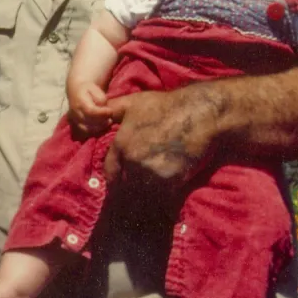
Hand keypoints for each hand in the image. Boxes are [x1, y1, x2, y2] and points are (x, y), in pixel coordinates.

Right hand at [67, 81, 115, 136]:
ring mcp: (74, 119)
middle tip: (111, 119)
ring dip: (99, 128)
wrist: (75, 90)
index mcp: (79, 101)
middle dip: (102, 122)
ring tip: (108, 123)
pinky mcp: (75, 124)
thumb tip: (103, 107)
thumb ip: (100, 98)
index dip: (102, 113)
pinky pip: (85, 132)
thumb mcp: (96, 89)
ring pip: (86, 129)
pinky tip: (102, 127)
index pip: (91, 111)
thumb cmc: (88, 89)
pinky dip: (94, 131)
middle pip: (89, 122)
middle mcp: (74, 112)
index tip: (111, 111)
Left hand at [102, 85, 218, 190]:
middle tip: (141, 182)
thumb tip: (97, 115)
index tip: (121, 180)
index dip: (116, 177)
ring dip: (148, 190)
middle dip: (132, 184)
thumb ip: (111, 110)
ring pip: (144, 191)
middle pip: (126, 184)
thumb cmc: (166, 105)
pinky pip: (162, 195)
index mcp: (121, 145)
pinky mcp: (171, 181)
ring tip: (155, 185)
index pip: (110, 173)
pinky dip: (165, 192)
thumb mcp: (133, 102)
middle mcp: (133, 161)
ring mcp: (151, 173)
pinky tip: (170, 183)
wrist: (199, 113)